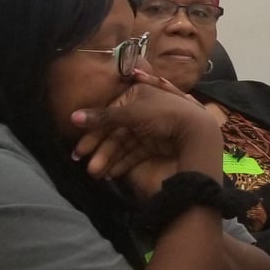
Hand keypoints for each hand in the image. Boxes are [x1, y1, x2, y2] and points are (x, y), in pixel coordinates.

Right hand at [71, 71, 215, 181]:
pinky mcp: (158, 145)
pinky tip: (110, 174)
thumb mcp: (131, 114)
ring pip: (124, 144)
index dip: (93, 131)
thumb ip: (102, 117)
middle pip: (115, 131)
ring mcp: (151, 129)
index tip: (80, 148)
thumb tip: (72, 117)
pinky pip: (136, 154)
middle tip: (81, 162)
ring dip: (108, 158)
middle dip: (99, 148)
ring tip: (95, 173)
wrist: (196, 133)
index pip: (110, 114)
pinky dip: (123, 163)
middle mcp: (143, 111)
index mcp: (138, 95)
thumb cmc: (163, 115)